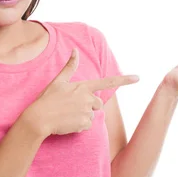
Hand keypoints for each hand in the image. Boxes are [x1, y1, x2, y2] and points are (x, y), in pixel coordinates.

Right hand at [20, 48, 139, 137]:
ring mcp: (87, 111)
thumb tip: (75, 50)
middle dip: (89, 106)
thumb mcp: (58, 81)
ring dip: (82, 117)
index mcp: (83, 86)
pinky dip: (79, 126)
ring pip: (92, 116)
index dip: (124, 80)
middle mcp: (88, 98)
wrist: (39, 118)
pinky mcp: (84, 124)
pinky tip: (68, 123)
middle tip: (71, 107)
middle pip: (98, 104)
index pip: (108, 82)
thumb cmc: (47, 99)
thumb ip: (69, 67)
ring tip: (67, 115)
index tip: (138, 78)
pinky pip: (87, 126)